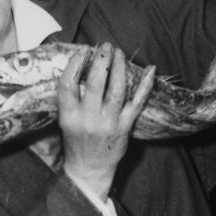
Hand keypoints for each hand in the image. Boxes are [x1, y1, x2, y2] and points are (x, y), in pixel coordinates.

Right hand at [58, 43, 154, 202]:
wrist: (89, 169)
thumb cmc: (76, 141)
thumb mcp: (66, 121)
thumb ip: (72, 99)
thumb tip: (83, 66)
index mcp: (69, 116)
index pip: (68, 84)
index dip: (75, 64)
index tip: (82, 51)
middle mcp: (88, 119)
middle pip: (95, 83)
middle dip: (101, 60)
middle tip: (105, 46)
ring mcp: (108, 124)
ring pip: (116, 90)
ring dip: (118, 68)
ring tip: (119, 53)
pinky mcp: (124, 128)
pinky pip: (136, 103)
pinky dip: (144, 86)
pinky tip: (150, 70)